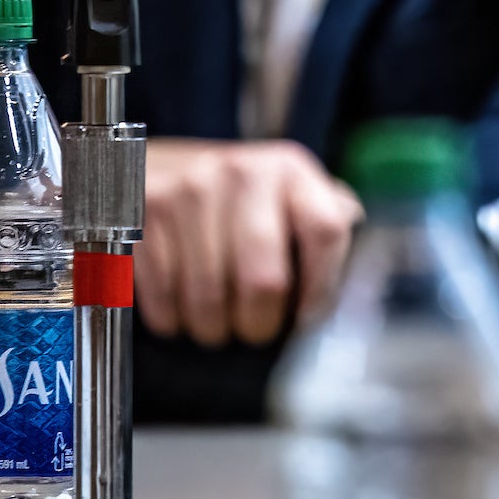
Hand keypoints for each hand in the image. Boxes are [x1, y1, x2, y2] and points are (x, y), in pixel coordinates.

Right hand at [138, 138, 361, 347]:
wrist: (153, 166)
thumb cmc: (232, 196)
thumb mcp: (286, 191)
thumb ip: (323, 218)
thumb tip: (357, 257)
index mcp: (289, 170)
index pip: (326, 231)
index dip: (323, 287)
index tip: (309, 315)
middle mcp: (242, 174)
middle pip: (265, 280)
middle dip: (261, 324)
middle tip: (256, 331)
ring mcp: (188, 192)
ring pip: (209, 296)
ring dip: (213, 328)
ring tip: (216, 326)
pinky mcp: (141, 214)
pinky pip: (162, 293)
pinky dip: (172, 318)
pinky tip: (179, 314)